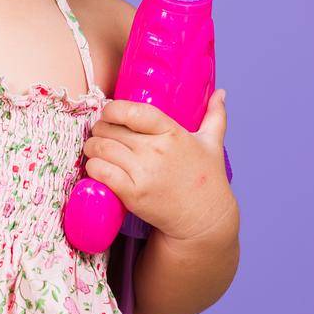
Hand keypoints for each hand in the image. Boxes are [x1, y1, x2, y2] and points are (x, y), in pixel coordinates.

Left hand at [82, 89, 236, 244]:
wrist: (205, 221)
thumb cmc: (207, 180)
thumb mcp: (213, 144)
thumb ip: (215, 116)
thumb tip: (220, 92)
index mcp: (173, 133)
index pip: (133, 111)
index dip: (113, 109)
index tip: (110, 114)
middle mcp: (156, 150)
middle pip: (109, 129)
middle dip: (100, 130)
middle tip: (102, 134)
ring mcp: (143, 173)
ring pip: (99, 148)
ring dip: (92, 147)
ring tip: (97, 150)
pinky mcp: (132, 193)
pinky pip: (99, 171)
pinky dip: (93, 167)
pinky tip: (99, 168)